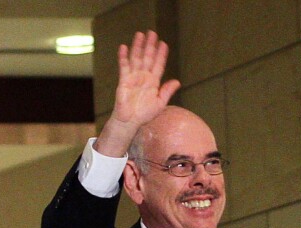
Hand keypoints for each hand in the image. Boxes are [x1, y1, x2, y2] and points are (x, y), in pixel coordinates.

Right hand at [95, 30, 180, 156]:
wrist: (130, 121)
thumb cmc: (144, 114)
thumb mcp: (159, 103)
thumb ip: (167, 91)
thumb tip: (177, 81)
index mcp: (153, 82)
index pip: (158, 64)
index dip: (161, 54)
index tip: (164, 44)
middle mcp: (143, 77)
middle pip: (147, 57)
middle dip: (150, 45)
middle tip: (152, 33)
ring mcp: (133, 77)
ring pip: (136, 58)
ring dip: (138, 46)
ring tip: (140, 34)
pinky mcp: (124, 80)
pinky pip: (123, 66)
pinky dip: (123, 57)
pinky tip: (123, 47)